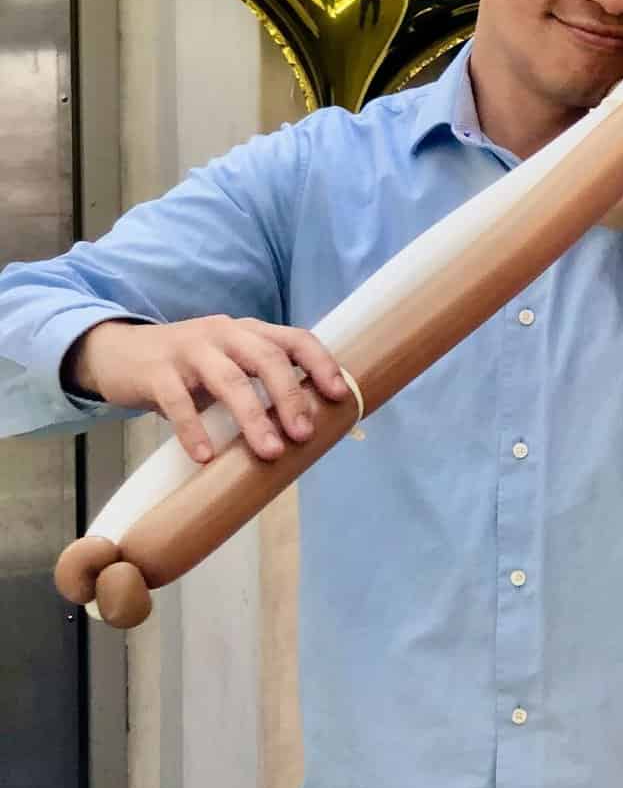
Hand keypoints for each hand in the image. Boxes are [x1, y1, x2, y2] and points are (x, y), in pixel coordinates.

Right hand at [64, 315, 348, 466]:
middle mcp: (223, 333)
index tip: (339, 396)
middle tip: (303, 435)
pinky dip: (193, 430)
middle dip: (290, 396)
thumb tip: (305, 430)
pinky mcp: (156, 372)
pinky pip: (178, 401)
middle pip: (266, 358)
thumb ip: (259, 384)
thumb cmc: (188, 368)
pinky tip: (205, 456)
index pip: (295, 338)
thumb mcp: (228, 364)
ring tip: (269, 452)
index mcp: (248, 331)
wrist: (119, 353)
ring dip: (253, 417)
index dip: (321, 364)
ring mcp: (188, 350)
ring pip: (228, 380)